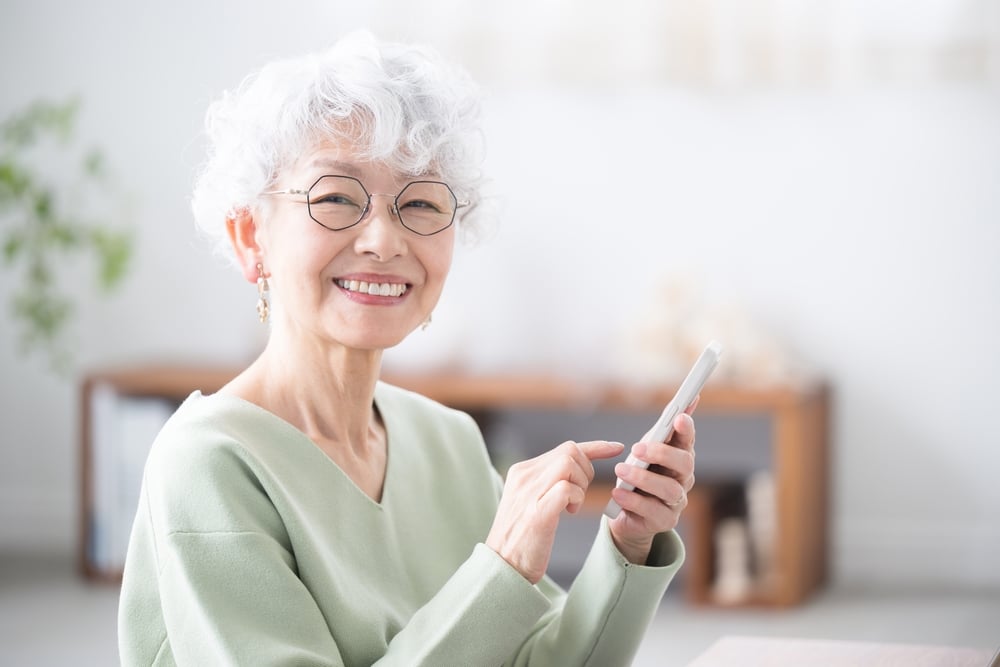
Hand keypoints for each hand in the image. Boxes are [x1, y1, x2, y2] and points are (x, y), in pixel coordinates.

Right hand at [486, 440, 624, 583]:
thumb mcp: (532, 500)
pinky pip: (566, 489)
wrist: (503, 566)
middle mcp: (524, 476)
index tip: (616, 448)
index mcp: (522, 471)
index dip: (595, 447)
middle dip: (587, 471)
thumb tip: (576, 468)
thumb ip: (548, 482)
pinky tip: (569, 512)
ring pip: (568, 464)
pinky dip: (576, 498)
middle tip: (580, 496)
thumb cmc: (522, 537)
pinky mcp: (537, 512)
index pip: (564, 448)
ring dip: (581, 485)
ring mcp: (529, 493)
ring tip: (572, 506)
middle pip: (569, 452)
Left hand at [608, 399, 697, 563]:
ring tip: (621, 470)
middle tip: (637, 448)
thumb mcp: (646, 450)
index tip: (678, 418)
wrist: (627, 512)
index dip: (687, 430)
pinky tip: (618, 493)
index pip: (688, 442)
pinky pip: (652, 511)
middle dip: (662, 453)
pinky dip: (633, 500)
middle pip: (685, 465)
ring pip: (670, 490)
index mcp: (681, 459)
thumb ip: (663, 430)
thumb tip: (688, 400)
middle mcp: (683, 480)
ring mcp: (676, 502)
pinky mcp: (664, 521)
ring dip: (644, 478)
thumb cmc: (640, 474)